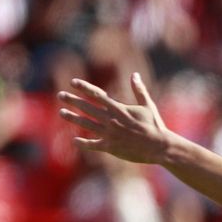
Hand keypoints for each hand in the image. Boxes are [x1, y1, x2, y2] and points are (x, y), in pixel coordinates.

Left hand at [58, 73, 174, 163]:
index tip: (73, 83)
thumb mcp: (148, 106)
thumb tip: (134, 75)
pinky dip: (83, 143)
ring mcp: (109, 134)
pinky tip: (74, 140)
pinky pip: (93, 144)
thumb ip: (139, 90)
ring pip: (86, 124)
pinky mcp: (111, 147)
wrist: (160, 147)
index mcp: (119, 109)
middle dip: (72, 100)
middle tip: (61, 95)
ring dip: (73, 118)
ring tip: (62, 112)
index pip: (97, 95)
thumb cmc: (155, 126)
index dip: (84, 87)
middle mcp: (111, 120)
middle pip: (87, 108)